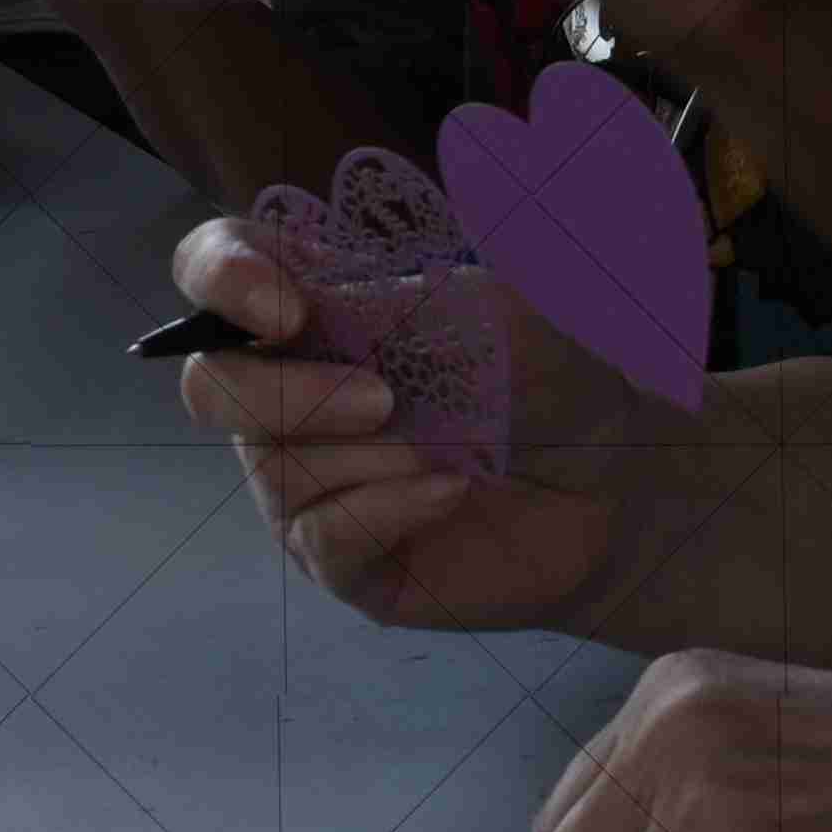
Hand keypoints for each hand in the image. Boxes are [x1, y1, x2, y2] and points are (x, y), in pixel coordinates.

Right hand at [165, 211, 680, 630]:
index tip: (284, 308)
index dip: (221, 280)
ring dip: (368, 458)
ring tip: (452, 453)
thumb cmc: (549, 377)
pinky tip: (448, 491)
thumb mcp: (483, 309)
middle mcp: (283, 394)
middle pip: (211, 385)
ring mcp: (305, 483)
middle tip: (386, 399)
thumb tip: (295, 307)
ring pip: (275, 468)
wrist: (621, 483)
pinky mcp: (342, 561)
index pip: (211, 271)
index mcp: (306, 311)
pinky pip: (323, 540)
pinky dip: (387, 510)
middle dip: (289, 392)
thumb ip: (381, 298)